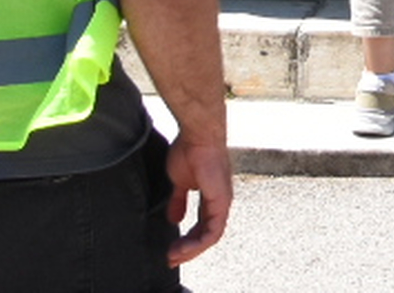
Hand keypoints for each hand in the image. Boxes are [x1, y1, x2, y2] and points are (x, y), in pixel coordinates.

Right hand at [164, 129, 233, 261]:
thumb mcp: (179, 182)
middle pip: (206, 235)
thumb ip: (179, 201)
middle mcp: (220, 202)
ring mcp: (223, 203)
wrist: (197, 134)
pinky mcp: (222, 202)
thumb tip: (174, 218)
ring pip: (210, 237)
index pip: (202, 226)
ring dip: (191, 250)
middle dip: (187, 249)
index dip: (187, 240)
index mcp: (211, 197)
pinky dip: (198, 243)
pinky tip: (184, 248)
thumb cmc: (189, 150)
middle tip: (170, 258)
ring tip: (174, 256)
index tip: (170, 249)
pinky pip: (213, 231)